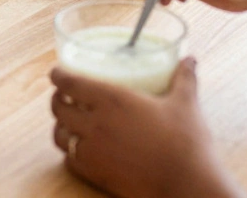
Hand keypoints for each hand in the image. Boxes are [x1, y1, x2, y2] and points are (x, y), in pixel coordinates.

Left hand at [50, 60, 240, 197]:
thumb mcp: (186, 104)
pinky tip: (80, 150)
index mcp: (112, 100)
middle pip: (58, 108)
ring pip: (60, 136)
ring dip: (61, 126)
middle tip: (63, 96)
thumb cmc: (186, 142)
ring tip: (69, 122)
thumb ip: (184, 79)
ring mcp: (92, 151)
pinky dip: (70, 152)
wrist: (186, 185)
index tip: (56, 72)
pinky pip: (70, 160)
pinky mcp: (95, 175)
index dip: (58, 76)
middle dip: (57, 99)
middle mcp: (95, 124)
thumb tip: (190, 60)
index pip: (70, 83)